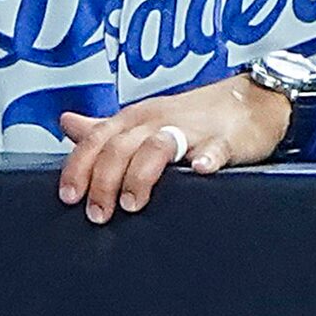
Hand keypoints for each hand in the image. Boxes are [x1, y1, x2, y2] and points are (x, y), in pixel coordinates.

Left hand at [56, 76, 291, 224]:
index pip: (95, 141)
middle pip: (119, 147)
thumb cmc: (191, 116)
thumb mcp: (142, 120)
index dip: (77, 167)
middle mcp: (156, 121)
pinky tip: (199, 172)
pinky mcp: (226, 140)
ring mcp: (192, 130)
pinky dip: (206, 159)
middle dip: (103, 182)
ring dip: (140, 175)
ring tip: (132, 204)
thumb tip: (66, 123)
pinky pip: (215, 148)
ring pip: (157, 146)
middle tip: (98, 214)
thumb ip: (104, 127)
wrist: (249, 101)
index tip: (69, 197)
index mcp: (133, 120)